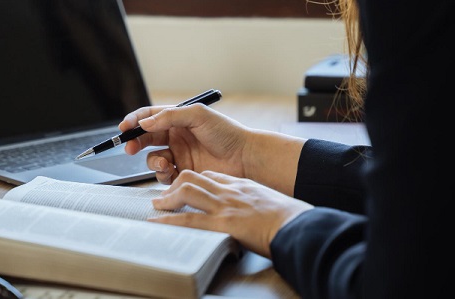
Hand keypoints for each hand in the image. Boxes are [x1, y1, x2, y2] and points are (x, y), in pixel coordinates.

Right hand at [120, 104, 250, 183]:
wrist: (244, 158)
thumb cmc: (226, 133)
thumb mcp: (198, 115)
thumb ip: (169, 117)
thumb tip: (144, 123)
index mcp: (178, 119)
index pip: (149, 117)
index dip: (134, 122)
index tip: (124, 128)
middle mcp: (176, 137)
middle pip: (146, 138)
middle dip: (135, 143)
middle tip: (130, 148)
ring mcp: (179, 156)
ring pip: (152, 159)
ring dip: (152, 162)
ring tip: (164, 163)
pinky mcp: (183, 173)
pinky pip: (164, 176)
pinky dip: (163, 174)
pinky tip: (173, 172)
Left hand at [148, 170, 312, 257]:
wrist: (299, 227)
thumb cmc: (289, 219)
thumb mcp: (269, 202)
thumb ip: (254, 201)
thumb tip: (251, 211)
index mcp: (241, 185)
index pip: (211, 175)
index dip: (193, 179)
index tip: (183, 186)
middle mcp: (230, 192)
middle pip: (194, 177)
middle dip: (174, 183)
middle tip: (163, 196)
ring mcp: (225, 206)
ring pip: (187, 190)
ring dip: (167, 198)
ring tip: (155, 206)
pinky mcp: (223, 223)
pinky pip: (189, 219)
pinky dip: (169, 220)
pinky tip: (157, 222)